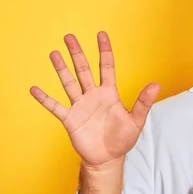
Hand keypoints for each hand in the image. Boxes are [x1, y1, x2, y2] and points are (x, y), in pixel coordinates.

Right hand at [30, 32, 159, 168]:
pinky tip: (34, 89)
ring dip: (61, 69)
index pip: (107, 67)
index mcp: (109, 94)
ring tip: (54, 54)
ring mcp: (80, 106)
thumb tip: (156, 85)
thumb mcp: (136, 120)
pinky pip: (55, 107)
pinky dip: (45, 99)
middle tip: (69, 36)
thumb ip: (143, 102)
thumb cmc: (123, 139)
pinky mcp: (70, 119)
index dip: (104, 51)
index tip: (101, 35)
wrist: (108, 158)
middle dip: (77, 54)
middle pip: (83, 70)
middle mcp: (93, 96)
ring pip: (69, 83)